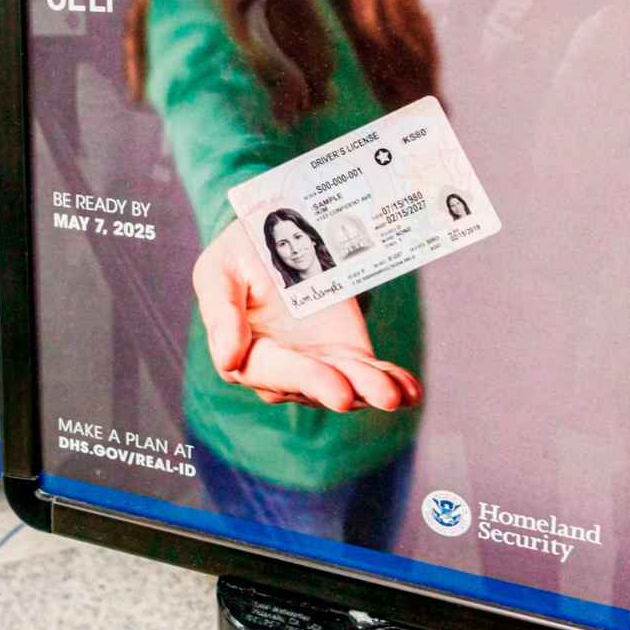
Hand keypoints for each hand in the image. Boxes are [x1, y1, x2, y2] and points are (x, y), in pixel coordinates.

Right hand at [192, 219, 421, 412]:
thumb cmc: (241, 254)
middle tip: (352, 394)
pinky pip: (370, 373)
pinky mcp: (349, 355)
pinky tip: (410, 391)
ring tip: (395, 394)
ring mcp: (320, 365)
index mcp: (246, 352)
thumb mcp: (219, 269)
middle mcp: (283, 369)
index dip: (300, 378)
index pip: (271, 370)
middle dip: (333, 389)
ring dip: (371, 389)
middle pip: (310, 384)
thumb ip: (221, 312)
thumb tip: (228, 361)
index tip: (330, 388)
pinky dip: (391, 382)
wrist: (280, 234)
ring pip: (347, 385)